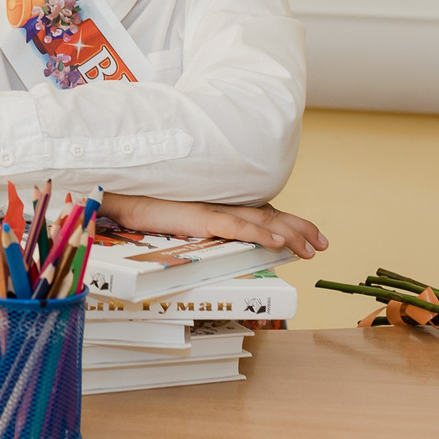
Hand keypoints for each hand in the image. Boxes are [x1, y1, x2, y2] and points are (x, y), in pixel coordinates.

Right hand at [98, 194, 328, 259]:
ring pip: (259, 220)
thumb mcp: (174, 218)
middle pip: (268, 214)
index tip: (309, 236)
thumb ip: (197, 224)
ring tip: (311, 248)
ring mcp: (210, 207)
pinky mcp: (198, 215)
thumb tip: (210, 240)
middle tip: (322, 244)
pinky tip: (278, 243)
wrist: (116, 190)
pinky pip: (235, 226)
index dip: (286, 222)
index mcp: (216, 201)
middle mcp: (219, 201)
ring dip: (289, 234)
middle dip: (299, 228)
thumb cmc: (139, 203)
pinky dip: (259, 233)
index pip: (259, 211)